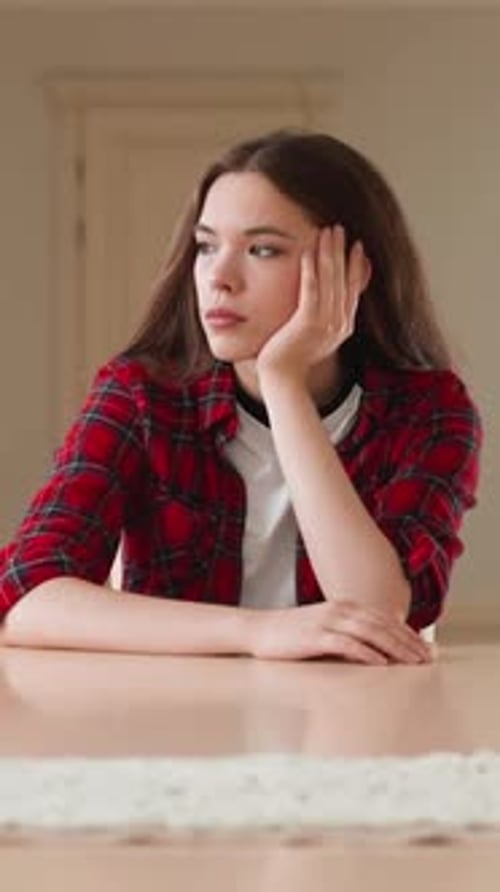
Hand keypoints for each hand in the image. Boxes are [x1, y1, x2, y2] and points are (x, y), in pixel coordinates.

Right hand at [249, 599, 433, 665]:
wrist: (260, 630)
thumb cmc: (293, 634)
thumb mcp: (326, 627)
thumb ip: (351, 632)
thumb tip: (378, 649)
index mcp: (345, 605)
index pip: (384, 618)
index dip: (407, 633)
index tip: (425, 649)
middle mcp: (340, 609)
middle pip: (383, 625)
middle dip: (408, 642)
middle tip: (427, 658)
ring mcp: (328, 621)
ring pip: (371, 633)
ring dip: (395, 648)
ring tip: (412, 662)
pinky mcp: (316, 636)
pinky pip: (347, 644)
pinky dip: (367, 653)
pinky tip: (381, 663)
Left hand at [256, 225, 370, 383]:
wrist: (283, 379)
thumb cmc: (292, 358)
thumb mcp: (315, 335)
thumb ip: (323, 317)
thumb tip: (327, 302)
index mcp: (344, 326)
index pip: (354, 289)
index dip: (355, 266)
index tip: (356, 245)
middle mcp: (339, 324)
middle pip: (344, 280)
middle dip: (342, 252)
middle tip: (340, 229)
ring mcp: (325, 324)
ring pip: (330, 281)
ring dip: (329, 253)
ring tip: (328, 231)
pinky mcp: (307, 324)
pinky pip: (311, 291)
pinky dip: (311, 270)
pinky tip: (309, 252)